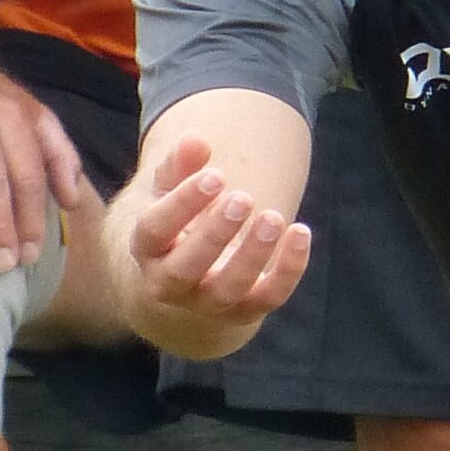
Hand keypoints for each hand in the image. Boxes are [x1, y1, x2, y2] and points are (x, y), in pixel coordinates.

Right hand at [123, 129, 311, 334]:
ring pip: (228, 289)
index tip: (216, 175)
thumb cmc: (177, 224)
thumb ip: (180, 166)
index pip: (156, 230)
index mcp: (148, 250)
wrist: (188, 280)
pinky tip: (301, 232)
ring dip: (253, 254)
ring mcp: (208, 302)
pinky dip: (288, 270)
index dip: (183, 203)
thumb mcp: (170, 192)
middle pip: (186, 268)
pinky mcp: (244, 311)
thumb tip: (195, 139)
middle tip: (243, 198)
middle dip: (215, 234)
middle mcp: (171, 284)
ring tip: (273, 217)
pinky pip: (268, 298)